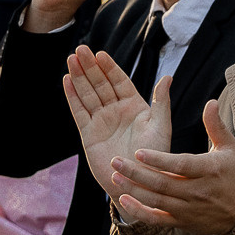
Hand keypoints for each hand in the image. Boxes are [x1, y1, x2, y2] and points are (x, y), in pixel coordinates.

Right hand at [62, 46, 171, 195]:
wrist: (139, 184)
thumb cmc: (156, 158)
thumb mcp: (161, 127)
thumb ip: (161, 102)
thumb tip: (168, 77)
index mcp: (134, 106)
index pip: (119, 81)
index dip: (109, 67)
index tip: (100, 54)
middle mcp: (116, 111)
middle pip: (100, 84)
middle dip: (90, 67)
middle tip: (81, 50)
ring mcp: (101, 122)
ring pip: (88, 94)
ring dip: (79, 77)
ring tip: (71, 59)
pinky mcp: (89, 134)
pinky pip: (79, 111)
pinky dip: (73, 96)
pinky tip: (66, 81)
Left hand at [111, 100, 234, 234]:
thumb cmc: (234, 175)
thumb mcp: (230, 148)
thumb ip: (216, 125)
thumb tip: (211, 101)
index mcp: (208, 170)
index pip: (180, 165)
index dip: (158, 160)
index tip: (139, 151)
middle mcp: (197, 192)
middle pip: (162, 183)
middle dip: (136, 173)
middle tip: (115, 161)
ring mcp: (187, 209)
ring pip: (156, 200)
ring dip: (134, 189)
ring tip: (114, 176)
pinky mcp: (181, 222)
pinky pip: (156, 220)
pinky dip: (139, 212)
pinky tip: (124, 200)